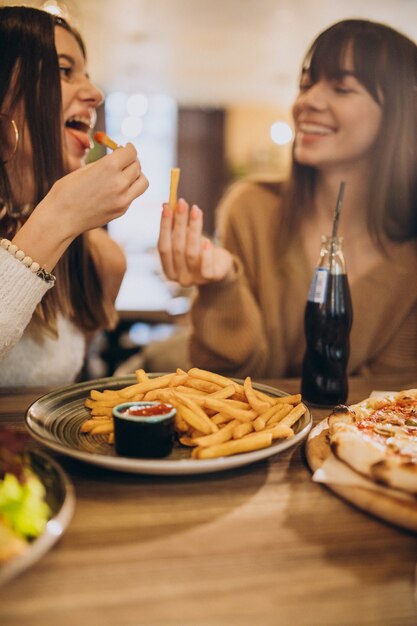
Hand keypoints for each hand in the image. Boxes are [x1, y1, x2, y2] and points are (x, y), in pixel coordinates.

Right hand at [12, 143, 147, 270]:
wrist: (61, 218)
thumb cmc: (67, 190)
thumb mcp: (86, 169)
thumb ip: (105, 163)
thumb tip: (119, 157)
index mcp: (109, 167)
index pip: (130, 152)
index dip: (128, 148)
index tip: (126, 147)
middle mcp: (120, 182)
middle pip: (137, 166)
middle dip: (132, 160)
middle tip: (125, 160)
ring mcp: (123, 199)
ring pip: (143, 182)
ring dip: (137, 175)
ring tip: (126, 174)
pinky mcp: (122, 210)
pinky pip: (133, 195)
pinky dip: (129, 189)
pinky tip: (116, 189)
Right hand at [158, 198, 232, 286]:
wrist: (220, 268)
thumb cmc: (199, 251)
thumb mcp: (186, 240)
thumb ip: (176, 228)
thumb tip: (168, 205)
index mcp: (169, 270)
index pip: (163, 247)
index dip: (164, 226)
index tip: (166, 206)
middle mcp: (179, 277)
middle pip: (177, 248)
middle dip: (179, 223)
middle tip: (182, 203)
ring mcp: (195, 279)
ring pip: (191, 253)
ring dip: (193, 229)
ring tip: (196, 210)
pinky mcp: (211, 279)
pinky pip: (206, 268)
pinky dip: (206, 254)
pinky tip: (208, 240)